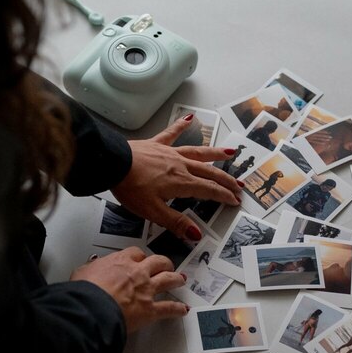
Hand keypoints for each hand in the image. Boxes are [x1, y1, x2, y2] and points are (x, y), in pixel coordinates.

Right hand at [70, 248, 187, 332]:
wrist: (92, 308)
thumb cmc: (85, 292)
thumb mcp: (81, 272)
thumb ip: (90, 268)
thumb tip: (88, 268)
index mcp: (120, 262)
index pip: (136, 253)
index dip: (140, 256)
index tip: (141, 259)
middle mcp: (137, 273)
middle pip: (158, 262)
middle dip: (164, 263)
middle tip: (166, 265)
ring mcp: (146, 290)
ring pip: (168, 280)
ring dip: (176, 279)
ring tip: (180, 280)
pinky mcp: (150, 310)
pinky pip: (168, 308)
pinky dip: (177, 309)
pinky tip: (182, 310)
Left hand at [110, 115, 242, 240]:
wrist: (112, 163)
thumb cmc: (130, 187)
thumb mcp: (153, 211)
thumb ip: (175, 222)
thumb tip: (195, 234)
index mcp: (181, 183)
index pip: (209, 190)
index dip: (224, 196)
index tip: (235, 200)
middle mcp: (180, 165)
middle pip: (209, 172)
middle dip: (226, 179)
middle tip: (239, 185)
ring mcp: (169, 153)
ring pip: (198, 152)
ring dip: (215, 153)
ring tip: (230, 151)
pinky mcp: (156, 144)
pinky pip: (172, 133)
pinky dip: (181, 126)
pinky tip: (190, 119)